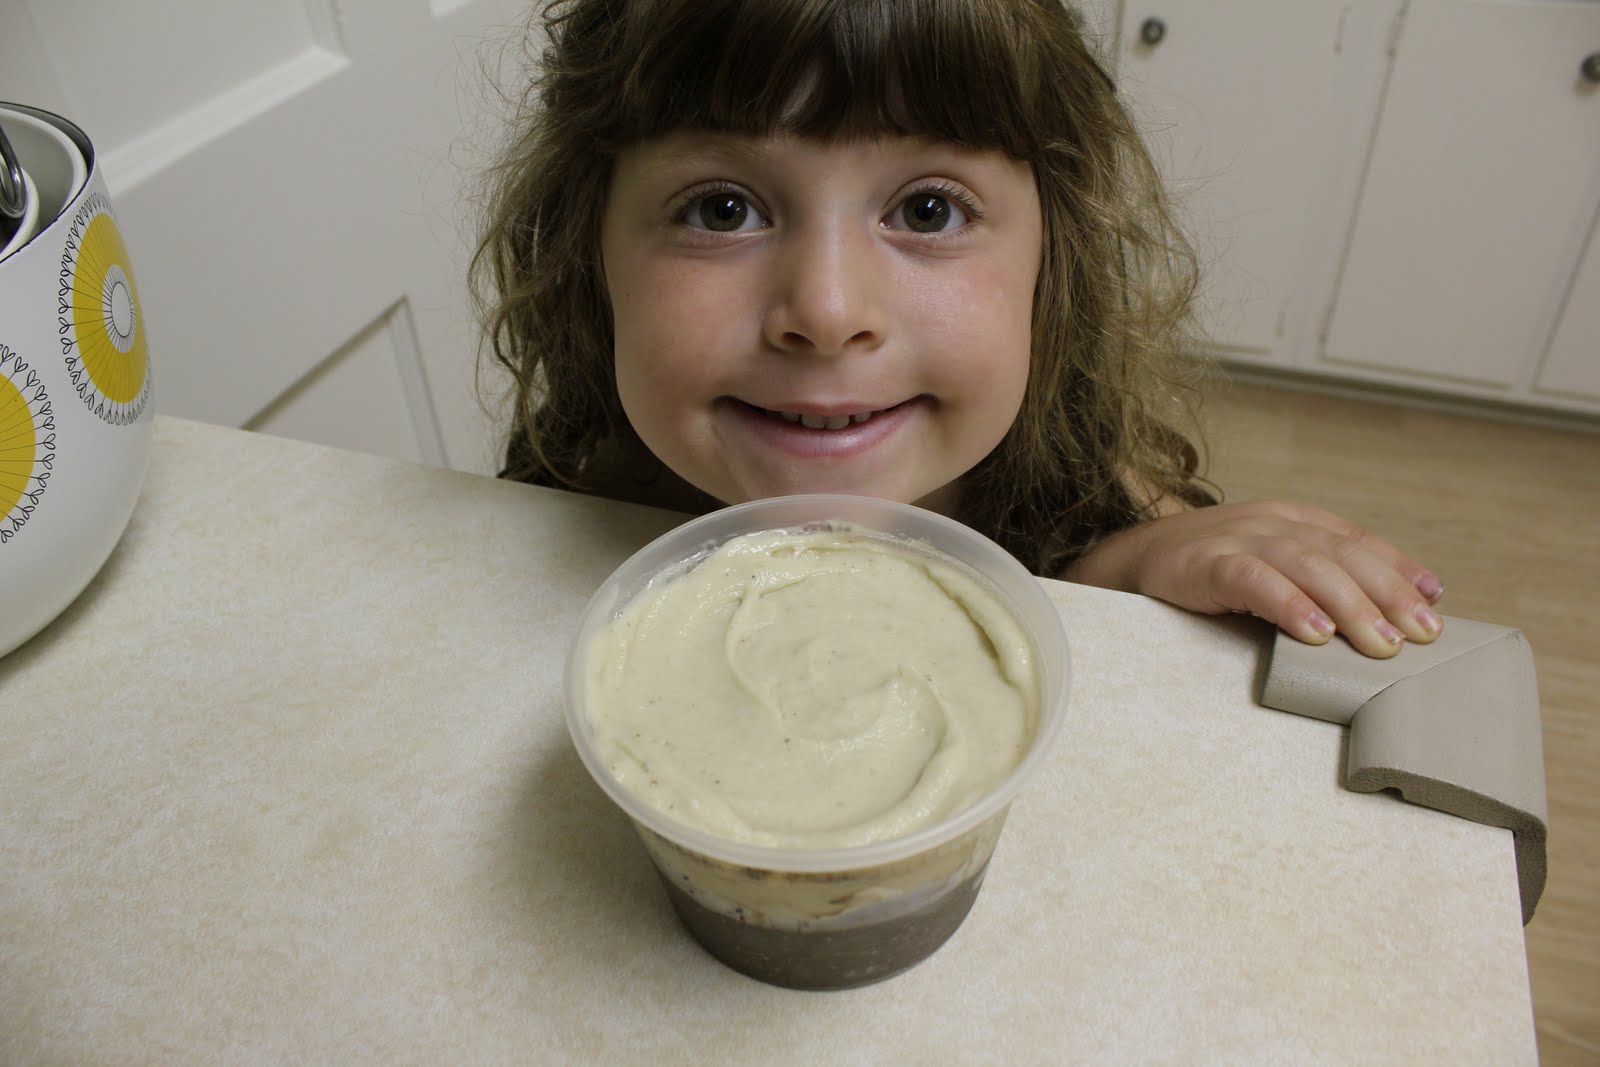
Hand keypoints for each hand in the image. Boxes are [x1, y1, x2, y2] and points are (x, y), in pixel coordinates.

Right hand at [1062, 500, 1444, 657]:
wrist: (1129, 561)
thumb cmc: (1207, 572)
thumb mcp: (1268, 565)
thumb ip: (1316, 579)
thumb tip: (1385, 615)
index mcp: (1292, 520)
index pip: (1356, 541)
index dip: (1398, 569)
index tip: (1433, 604)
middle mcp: (1271, 522)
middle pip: (1341, 555)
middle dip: (1386, 595)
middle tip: (1418, 636)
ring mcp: (1237, 538)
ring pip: (1308, 566)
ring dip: (1349, 606)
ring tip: (1378, 643)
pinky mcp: (1205, 562)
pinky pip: (1254, 580)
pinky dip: (1289, 605)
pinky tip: (1315, 633)